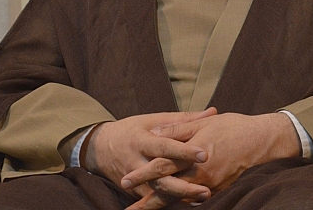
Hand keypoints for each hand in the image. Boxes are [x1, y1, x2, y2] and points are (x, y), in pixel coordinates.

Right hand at [86, 108, 217, 208]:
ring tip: (203, 196)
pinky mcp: (135, 192)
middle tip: (207, 188)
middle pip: (161, 177)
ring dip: (180, 196)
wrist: (100, 148)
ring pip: (158, 192)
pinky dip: (170, 201)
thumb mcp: (153, 119)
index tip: (204, 154)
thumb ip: (183, 119)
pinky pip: (153, 199)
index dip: (184, 151)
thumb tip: (211, 112)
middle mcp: (136, 162)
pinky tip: (189, 202)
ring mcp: (134, 181)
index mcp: (142, 140)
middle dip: (184, 184)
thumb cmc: (132, 129)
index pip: (165, 147)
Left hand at [122, 112, 300, 200]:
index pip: (162, 167)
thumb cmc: (232, 127)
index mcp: (194, 156)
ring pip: (180, 199)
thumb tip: (155, 132)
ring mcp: (210, 186)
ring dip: (161, 205)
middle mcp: (200, 175)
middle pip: (167, 192)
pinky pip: (195, 198)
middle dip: (147, 202)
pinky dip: (181, 201)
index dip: (142, 175)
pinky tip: (171, 203)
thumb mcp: (203, 123)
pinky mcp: (218, 190)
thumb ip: (177, 130)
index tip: (125, 181)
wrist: (260, 141)